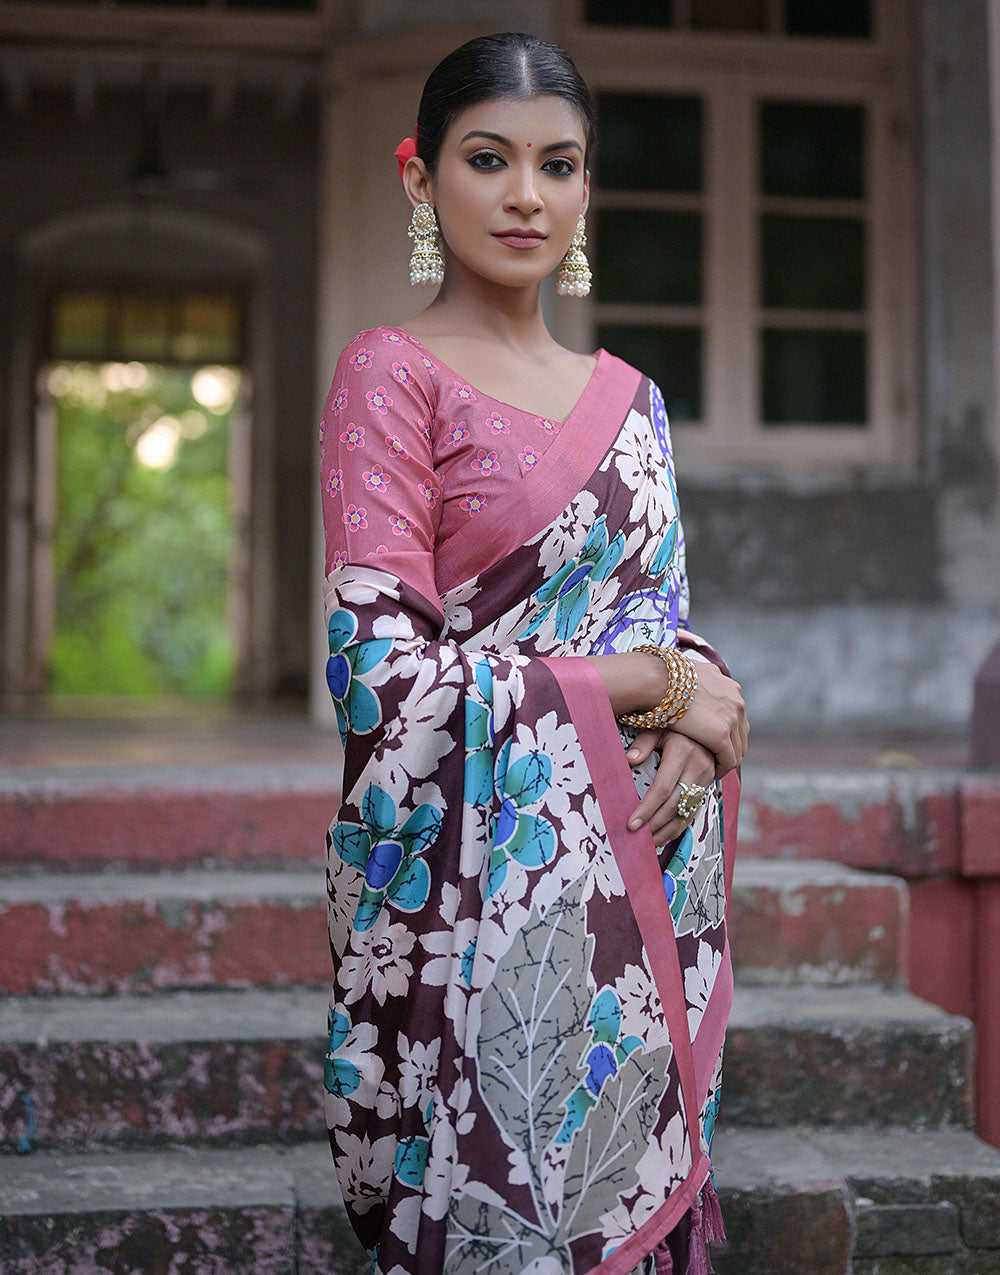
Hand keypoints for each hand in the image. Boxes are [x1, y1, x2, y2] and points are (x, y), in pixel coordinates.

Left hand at [625, 730, 717, 845]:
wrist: (704, 723)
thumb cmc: (673, 724)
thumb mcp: (658, 726)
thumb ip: (644, 742)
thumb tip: (630, 759)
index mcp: (683, 751)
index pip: (663, 787)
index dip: (647, 808)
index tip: (631, 824)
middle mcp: (698, 766)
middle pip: (675, 804)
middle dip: (654, 824)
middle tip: (636, 837)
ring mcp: (707, 777)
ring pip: (686, 811)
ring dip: (666, 830)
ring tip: (648, 843)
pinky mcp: (708, 785)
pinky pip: (694, 811)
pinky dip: (679, 826)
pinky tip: (664, 836)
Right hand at [669, 660, 747, 778]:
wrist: (658, 681)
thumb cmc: (665, 679)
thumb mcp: (691, 676)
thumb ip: (700, 683)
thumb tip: (694, 684)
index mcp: (730, 687)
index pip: (737, 716)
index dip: (728, 732)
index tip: (715, 742)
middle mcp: (737, 701)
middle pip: (741, 733)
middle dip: (731, 747)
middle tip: (717, 759)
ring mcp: (732, 718)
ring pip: (738, 749)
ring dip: (727, 760)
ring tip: (713, 769)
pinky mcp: (721, 734)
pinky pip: (729, 759)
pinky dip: (722, 769)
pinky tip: (711, 773)